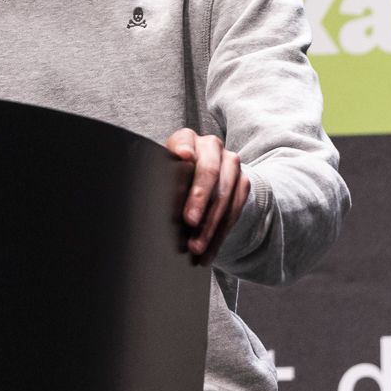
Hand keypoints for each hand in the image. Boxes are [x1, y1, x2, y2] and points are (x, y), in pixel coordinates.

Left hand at [166, 129, 250, 261]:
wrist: (204, 177)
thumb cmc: (174, 177)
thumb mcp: (164, 173)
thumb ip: (161, 179)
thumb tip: (147, 198)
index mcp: (187, 139)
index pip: (186, 142)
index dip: (184, 149)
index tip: (183, 157)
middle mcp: (212, 146)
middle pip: (209, 171)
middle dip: (199, 198)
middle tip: (189, 221)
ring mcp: (231, 163)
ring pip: (224, 195)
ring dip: (210, 225)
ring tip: (196, 247)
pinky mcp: (243, 182)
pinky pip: (235, 211)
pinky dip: (220, 234)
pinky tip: (208, 251)